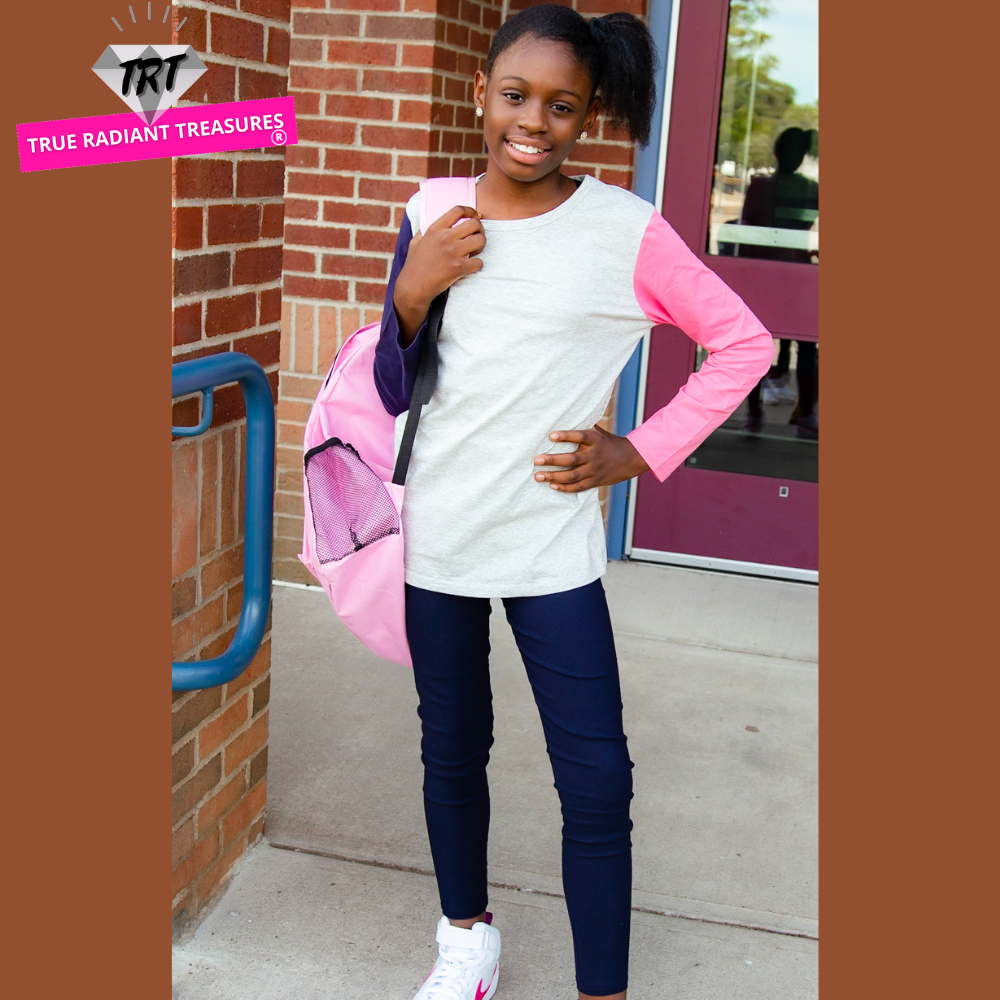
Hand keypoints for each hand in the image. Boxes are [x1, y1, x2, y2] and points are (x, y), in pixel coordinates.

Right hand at [394, 205, 485, 344]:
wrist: (413, 287)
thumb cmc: (414, 265)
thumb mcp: (416, 242)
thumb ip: (424, 231)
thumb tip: (427, 224)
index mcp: (435, 229)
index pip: (458, 210)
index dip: (471, 211)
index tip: (475, 216)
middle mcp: (445, 237)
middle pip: (474, 224)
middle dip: (480, 230)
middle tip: (477, 237)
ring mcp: (453, 252)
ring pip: (480, 241)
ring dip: (481, 246)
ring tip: (475, 252)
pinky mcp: (458, 268)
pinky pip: (479, 262)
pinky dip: (477, 265)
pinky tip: (471, 267)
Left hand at [533, 426, 649, 491]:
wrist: (630, 459)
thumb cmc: (607, 442)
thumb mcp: (598, 432)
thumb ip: (582, 426)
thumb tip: (561, 415)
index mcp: (595, 439)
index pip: (579, 436)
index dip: (565, 436)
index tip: (551, 435)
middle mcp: (594, 455)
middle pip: (572, 459)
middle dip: (553, 460)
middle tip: (536, 460)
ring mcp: (595, 470)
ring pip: (573, 476)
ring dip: (554, 477)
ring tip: (538, 476)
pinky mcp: (595, 481)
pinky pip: (578, 487)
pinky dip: (565, 488)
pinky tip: (552, 485)